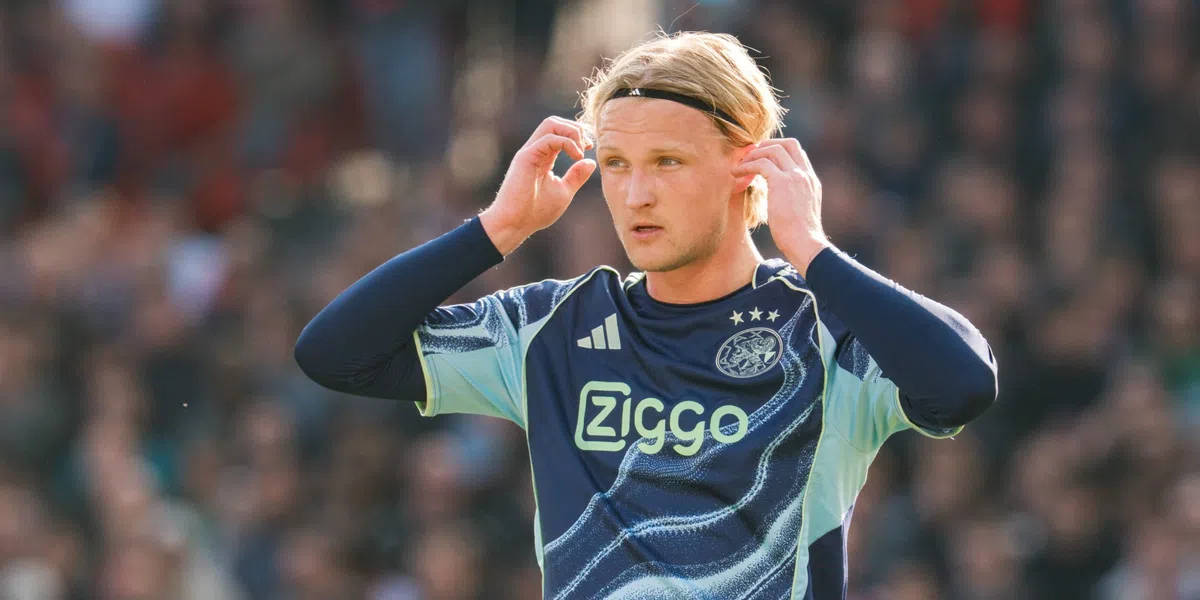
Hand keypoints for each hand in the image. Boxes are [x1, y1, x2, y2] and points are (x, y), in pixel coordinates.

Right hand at [480, 117, 596, 254]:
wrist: (514, 224)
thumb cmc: (535, 212)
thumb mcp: (563, 192)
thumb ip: (576, 176)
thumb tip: (591, 162)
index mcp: (543, 157)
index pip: (560, 132)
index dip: (577, 134)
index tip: (588, 148)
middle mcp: (535, 151)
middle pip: (555, 122)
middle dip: (576, 129)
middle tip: (586, 146)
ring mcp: (530, 152)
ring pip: (551, 124)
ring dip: (571, 132)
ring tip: (580, 150)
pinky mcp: (526, 157)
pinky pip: (549, 138)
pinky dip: (567, 143)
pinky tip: (576, 157)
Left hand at [732, 138, 829, 276]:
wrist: (805, 244)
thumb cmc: (800, 236)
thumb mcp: (801, 212)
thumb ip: (794, 199)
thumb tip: (781, 201)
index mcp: (811, 181)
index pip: (798, 153)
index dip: (779, 150)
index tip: (763, 158)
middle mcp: (805, 174)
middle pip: (788, 144)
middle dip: (767, 145)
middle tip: (751, 155)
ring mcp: (795, 176)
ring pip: (773, 150)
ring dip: (754, 155)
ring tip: (740, 166)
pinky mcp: (782, 182)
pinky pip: (761, 163)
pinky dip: (747, 165)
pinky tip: (736, 174)